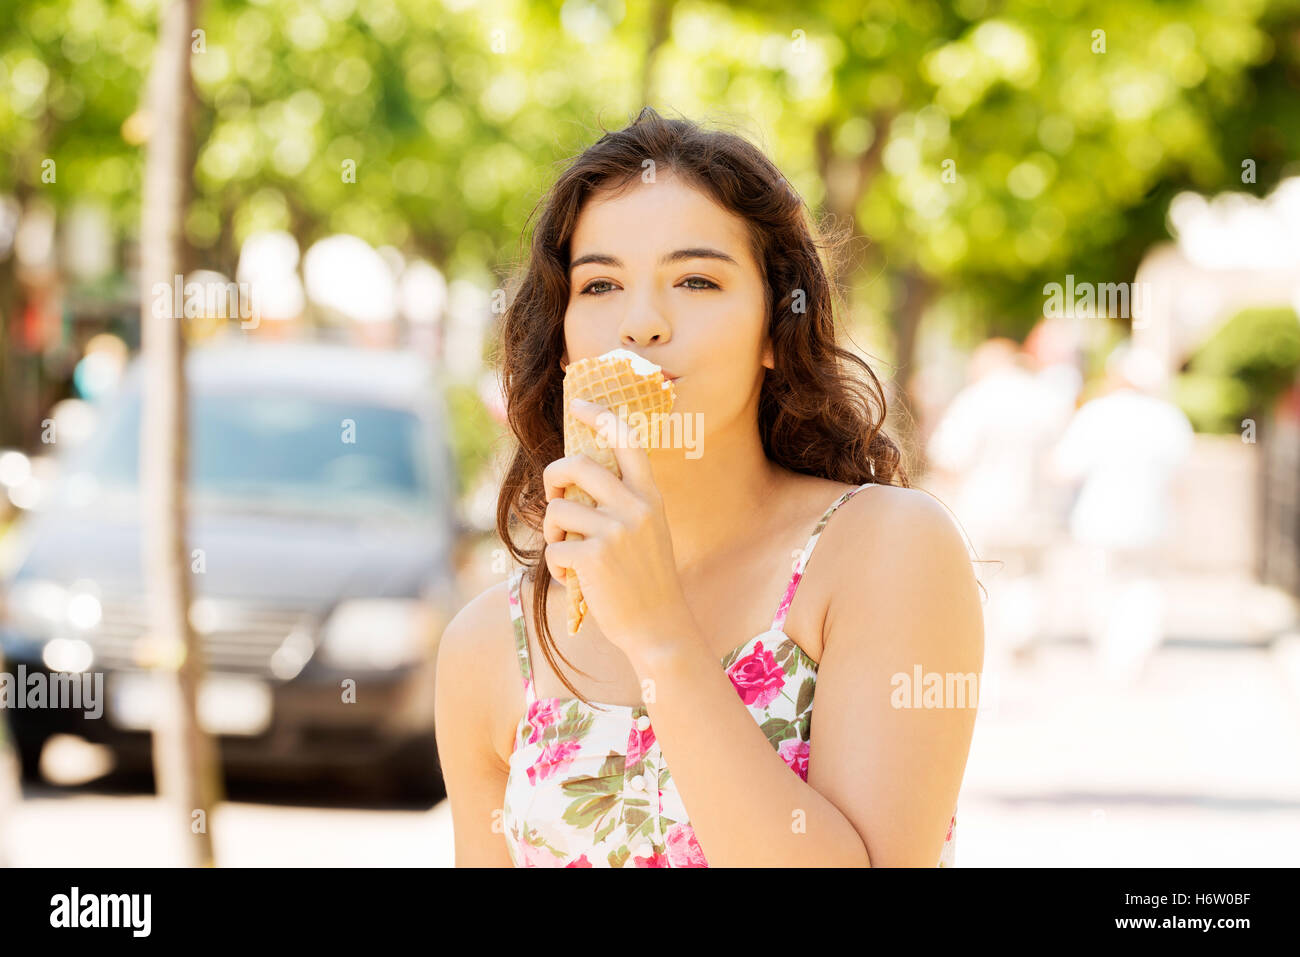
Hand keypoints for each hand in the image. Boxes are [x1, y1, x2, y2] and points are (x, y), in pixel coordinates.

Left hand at [542, 397, 696, 660]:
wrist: (659, 628)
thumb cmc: (646, 580)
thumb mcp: (649, 530)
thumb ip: (623, 502)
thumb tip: (575, 474)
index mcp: (650, 496)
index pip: (626, 439)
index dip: (599, 415)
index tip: (578, 403)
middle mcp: (636, 507)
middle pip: (576, 463)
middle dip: (553, 476)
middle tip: (554, 495)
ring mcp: (615, 531)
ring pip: (558, 508)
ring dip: (553, 531)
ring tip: (567, 550)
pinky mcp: (594, 557)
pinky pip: (554, 547)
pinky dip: (556, 565)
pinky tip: (572, 578)